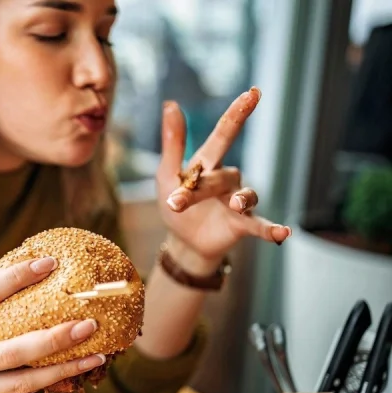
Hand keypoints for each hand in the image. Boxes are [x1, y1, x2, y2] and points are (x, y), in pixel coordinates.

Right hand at [0, 257, 103, 392]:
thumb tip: (18, 290)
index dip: (18, 277)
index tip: (49, 263)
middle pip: (14, 352)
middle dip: (57, 338)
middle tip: (89, 323)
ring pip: (23, 383)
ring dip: (64, 369)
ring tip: (95, 355)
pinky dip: (44, 384)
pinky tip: (70, 374)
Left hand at [156, 87, 291, 262]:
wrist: (182, 241)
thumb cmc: (175, 201)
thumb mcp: (167, 173)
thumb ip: (173, 142)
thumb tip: (171, 103)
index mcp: (207, 163)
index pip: (224, 134)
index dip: (237, 114)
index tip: (253, 93)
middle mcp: (226, 178)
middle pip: (219, 176)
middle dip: (200, 188)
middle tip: (176, 200)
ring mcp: (237, 202)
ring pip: (243, 196)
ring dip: (240, 200)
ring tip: (235, 204)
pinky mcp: (242, 225)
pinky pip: (260, 225)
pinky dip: (271, 229)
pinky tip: (283, 233)